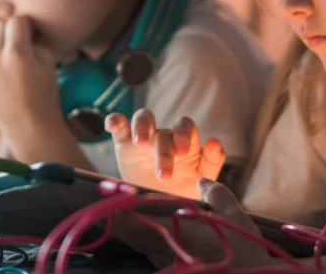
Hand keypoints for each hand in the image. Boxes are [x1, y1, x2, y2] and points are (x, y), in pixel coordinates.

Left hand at [0, 16, 59, 137]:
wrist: (27, 124)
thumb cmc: (43, 90)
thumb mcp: (47, 59)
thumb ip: (33, 36)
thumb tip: (21, 20)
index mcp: (16, 53)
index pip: (16, 20)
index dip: (26, 28)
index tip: (31, 37)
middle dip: (10, 34)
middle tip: (20, 49)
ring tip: (10, 65)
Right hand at [106, 109, 225, 198]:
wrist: (158, 207)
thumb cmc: (183, 191)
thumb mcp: (201, 179)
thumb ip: (212, 161)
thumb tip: (214, 141)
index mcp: (183, 141)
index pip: (185, 126)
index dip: (184, 135)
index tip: (182, 154)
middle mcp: (164, 136)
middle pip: (163, 131)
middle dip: (164, 152)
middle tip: (164, 175)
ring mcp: (144, 139)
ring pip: (143, 118)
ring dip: (141, 127)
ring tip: (140, 143)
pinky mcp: (124, 145)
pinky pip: (119, 126)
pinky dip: (114, 121)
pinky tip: (111, 125)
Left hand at [110, 178, 275, 269]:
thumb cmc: (247, 252)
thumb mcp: (235, 216)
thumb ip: (217, 194)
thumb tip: (202, 179)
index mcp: (176, 233)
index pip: (136, 219)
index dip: (117, 207)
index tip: (105, 195)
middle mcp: (167, 249)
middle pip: (130, 233)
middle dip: (114, 218)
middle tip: (97, 205)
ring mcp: (170, 262)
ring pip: (139, 245)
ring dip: (125, 231)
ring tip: (111, 218)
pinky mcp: (176, 270)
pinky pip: (151, 254)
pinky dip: (141, 244)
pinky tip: (138, 238)